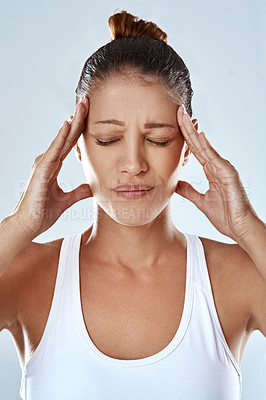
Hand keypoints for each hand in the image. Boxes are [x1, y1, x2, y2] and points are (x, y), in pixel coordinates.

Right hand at [12, 96, 92, 239]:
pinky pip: (53, 151)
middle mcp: (48, 162)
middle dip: (77, 119)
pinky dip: (60, 138)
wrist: (28, 225)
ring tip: (81, 107)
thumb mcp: (67, 200)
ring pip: (60, 140)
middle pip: (66, 137)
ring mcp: (43, 165)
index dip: (79, 129)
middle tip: (87, 102)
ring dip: (72, 123)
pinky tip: (68, 125)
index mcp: (53, 166)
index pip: (69, 143)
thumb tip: (93, 187)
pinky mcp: (41, 171)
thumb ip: (80, 192)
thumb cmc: (43, 212)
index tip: (89, 114)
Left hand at [175, 104, 258, 242]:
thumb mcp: (201, 202)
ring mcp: (224, 170)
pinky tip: (199, 135)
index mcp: (212, 172)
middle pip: (199, 144)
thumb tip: (176, 184)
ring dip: (193, 132)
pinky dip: (207, 147)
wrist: (241, 229)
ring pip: (205, 147)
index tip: (174, 125)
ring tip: (183, 117)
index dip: (184, 138)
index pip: (195, 151)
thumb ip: (189, 191)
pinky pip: (215, 159)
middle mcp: (218, 167)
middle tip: (177, 112)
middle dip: (187, 128)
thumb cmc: (226, 216)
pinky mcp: (229, 175)